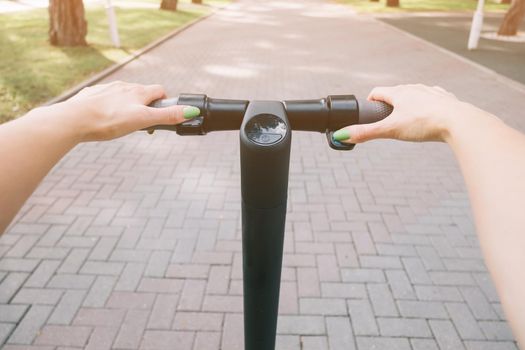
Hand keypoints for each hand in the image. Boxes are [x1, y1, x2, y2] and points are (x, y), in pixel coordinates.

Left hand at [57, 81, 199, 141]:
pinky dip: (108, 107)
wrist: (74, 120)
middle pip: (141, 93)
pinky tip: (103, 119)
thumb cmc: (109, 120)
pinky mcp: (90, 95)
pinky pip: (104, 98)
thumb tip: (192, 111)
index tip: (163, 113)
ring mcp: (106, 89)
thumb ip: (167, 116)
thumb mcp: (143, 120)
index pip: (159, 90)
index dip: (164, 101)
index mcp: (138, 91)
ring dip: (127, 106)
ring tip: (122, 124)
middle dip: (145, 105)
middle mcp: (123, 86)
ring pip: (122, 95)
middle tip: (143, 124)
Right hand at [333, 84, 482, 143]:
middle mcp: (415, 88)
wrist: (459, 122)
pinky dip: (429, 106)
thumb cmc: (424, 123)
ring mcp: (432, 92)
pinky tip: (431, 116)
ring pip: (416, 95)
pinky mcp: (446, 100)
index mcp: (399, 92)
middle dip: (390, 104)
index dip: (371, 101)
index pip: (378, 92)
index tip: (369, 110)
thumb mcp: (391, 130)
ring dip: (409, 104)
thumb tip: (341, 136)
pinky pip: (434, 99)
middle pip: (397, 93)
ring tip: (408, 119)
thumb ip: (366, 133)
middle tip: (387, 120)